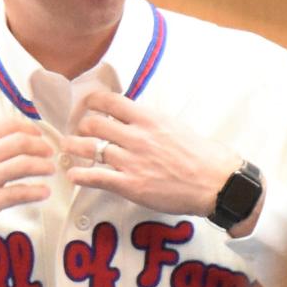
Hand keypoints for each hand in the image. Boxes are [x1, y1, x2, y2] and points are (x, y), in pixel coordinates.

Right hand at [0, 118, 53, 283]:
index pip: (6, 125)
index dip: (28, 128)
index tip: (36, 134)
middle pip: (20, 142)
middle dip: (40, 146)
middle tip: (49, 152)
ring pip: (24, 165)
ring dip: (42, 166)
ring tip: (49, 169)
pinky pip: (18, 193)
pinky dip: (36, 191)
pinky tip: (43, 192)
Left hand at [62, 92, 239, 217]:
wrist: (219, 184)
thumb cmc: (203, 155)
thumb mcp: (175, 126)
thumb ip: (149, 122)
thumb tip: (131, 117)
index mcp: (149, 118)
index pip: (109, 101)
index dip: (91, 102)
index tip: (86, 106)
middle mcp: (136, 137)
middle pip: (93, 124)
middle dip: (82, 127)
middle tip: (79, 132)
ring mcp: (131, 161)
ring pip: (89, 148)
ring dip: (73, 147)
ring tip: (67, 148)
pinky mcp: (130, 184)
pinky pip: (96, 177)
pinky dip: (80, 175)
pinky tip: (72, 174)